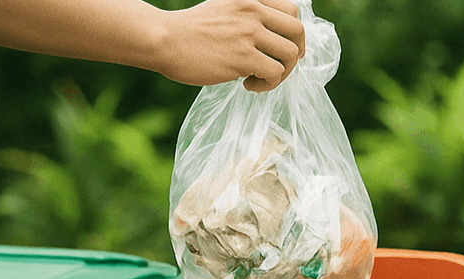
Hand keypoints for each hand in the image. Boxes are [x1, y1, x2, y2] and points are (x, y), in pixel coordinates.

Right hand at [156, 0, 305, 92]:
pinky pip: (274, 73)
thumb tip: (272, 37)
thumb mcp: (222, 7)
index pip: (292, 10)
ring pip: (290, 55)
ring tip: (260, 79)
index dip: (292, 33)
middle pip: (298, 31)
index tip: (279, 48)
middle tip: (277, 67)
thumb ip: (246, 14)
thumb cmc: (190, 30)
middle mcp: (253, 10)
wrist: (164, 40)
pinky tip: (247, 85)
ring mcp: (249, 33)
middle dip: (294, 54)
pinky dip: (267, 84)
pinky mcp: (243, 57)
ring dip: (282, 73)